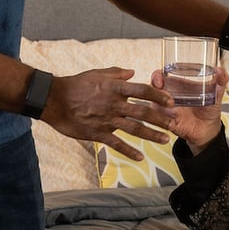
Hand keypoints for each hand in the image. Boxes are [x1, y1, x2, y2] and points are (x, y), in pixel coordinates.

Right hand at [40, 67, 175, 160]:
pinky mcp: (97, 133)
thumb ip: (116, 73)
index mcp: (114, 88)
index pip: (142, 91)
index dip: (158, 96)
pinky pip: (116, 144)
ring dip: (151, 135)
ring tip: (165, 140)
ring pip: (134, 128)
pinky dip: (129, 151)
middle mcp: (114, 104)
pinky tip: (140, 157)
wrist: (54, 100)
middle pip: (143, 112)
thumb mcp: (97, 74)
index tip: (171, 101)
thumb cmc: (76, 84)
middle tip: (174, 123)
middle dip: (161, 118)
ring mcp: (106, 120)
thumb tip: (132, 72)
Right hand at [151, 68, 226, 154]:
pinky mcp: (166, 122)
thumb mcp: (216, 93)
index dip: (157, 75)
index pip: (161, 76)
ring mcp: (165, 109)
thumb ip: (221, 80)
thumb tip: (220, 70)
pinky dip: (162, 120)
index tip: (160, 77)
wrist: (208, 129)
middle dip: (152, 89)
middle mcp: (168, 95)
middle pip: (152, 89)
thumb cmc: (209, 108)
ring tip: (171, 107)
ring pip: (153, 104)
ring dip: (158, 104)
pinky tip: (171, 120)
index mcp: (177, 85)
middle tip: (162, 91)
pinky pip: (158, 121)